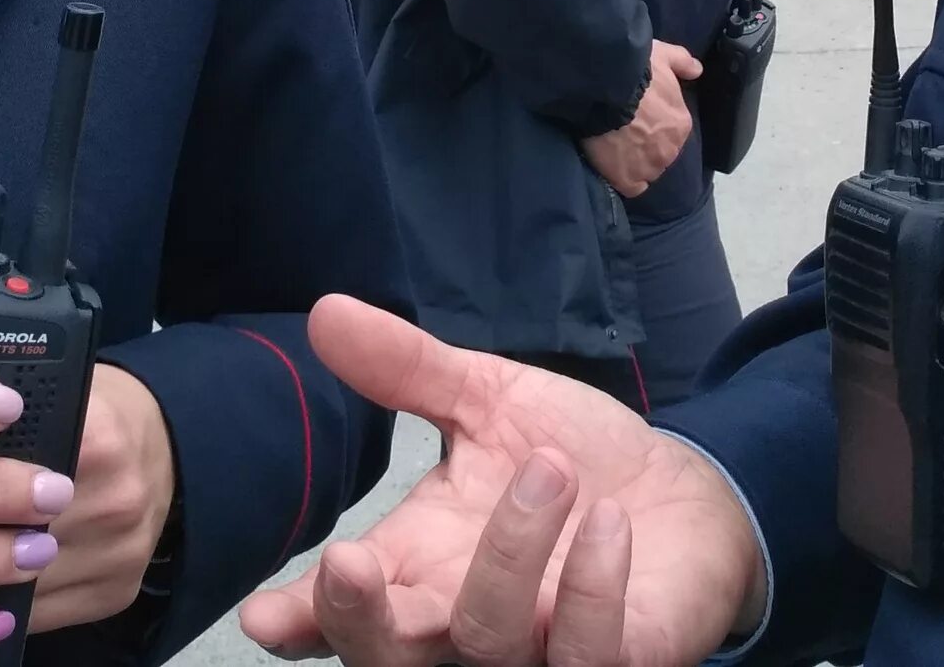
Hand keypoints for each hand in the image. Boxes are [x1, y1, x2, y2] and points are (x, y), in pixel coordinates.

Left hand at [28, 362, 176, 630]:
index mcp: (96, 439)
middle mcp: (116, 501)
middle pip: (11, 543)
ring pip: (23, 589)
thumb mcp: (58, 392)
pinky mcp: (119, 591)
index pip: (9, 485)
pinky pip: (43, 616)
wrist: (169, 441)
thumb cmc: (95, 413)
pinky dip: (5, 607)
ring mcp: (121, 553)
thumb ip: (1, 419)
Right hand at [238, 296, 760, 665]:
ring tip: (549, 469)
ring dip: (511, 551)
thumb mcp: (485, 403)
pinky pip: (588, 653)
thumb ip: (407, 370)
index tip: (262, 614)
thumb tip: (327, 311)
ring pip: (487, 640)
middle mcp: (464, 624)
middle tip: (348, 560)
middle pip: (391, 658)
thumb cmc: (570, 458)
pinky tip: (608, 522)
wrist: (681, 494)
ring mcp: (537, 652)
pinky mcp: (614, 661)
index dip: (302, 619)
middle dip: (360, 620)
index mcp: (421, 567)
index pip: (345, 610)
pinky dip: (592, 586)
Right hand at [581, 43, 700, 199]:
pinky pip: (631, 187)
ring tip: (616, 149)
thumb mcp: (663, 55)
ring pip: (647, 171)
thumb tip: (697, 70)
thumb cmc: (636, 72)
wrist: (605, 89)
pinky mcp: (626, 179)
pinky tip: (613, 167)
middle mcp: (670, 150)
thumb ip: (683, 62)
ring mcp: (649, 167)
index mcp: (681, 124)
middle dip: (646, 145)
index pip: (672, 132)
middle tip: (625, 132)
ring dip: (635, 163)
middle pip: (660, 153)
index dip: (655, 126)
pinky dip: (624, 179)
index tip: (639, 118)